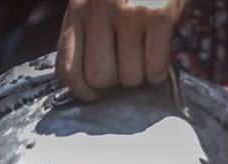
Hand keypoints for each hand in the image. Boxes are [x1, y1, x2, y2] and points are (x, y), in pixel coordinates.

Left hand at [56, 0, 187, 100]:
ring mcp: (127, 13)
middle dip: (117, 83)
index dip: (85, 92)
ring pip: (131, 77)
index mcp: (76, 10)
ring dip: (141, 76)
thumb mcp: (95, 3)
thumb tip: (92, 85)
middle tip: (126, 66)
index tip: (99, 92)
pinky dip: (159, 71)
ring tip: (143, 54)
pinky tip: (158, 55)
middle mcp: (97, 10)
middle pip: (101, 79)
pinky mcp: (157, 15)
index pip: (68, 71)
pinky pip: (155, 68)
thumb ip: (88, 35)